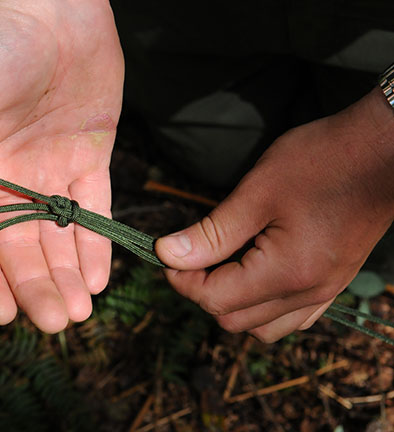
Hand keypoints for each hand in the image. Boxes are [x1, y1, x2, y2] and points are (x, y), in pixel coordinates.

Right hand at [0, 0, 123, 331]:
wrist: (51, 5)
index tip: (7, 315)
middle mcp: (9, 178)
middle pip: (21, 247)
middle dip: (38, 286)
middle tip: (56, 322)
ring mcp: (50, 169)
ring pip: (59, 236)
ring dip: (70, 274)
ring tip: (80, 312)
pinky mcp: (89, 156)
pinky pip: (94, 207)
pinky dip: (98, 242)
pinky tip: (101, 277)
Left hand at [156, 87, 393, 341]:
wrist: (387, 149)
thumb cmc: (323, 162)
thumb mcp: (257, 193)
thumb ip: (211, 232)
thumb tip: (167, 254)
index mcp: (286, 274)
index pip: (214, 300)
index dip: (181, 279)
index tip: (167, 252)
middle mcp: (307, 293)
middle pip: (233, 319)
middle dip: (202, 291)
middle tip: (191, 253)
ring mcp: (324, 292)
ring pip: (261, 326)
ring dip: (231, 302)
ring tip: (221, 261)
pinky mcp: (333, 283)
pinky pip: (290, 316)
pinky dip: (262, 305)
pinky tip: (253, 272)